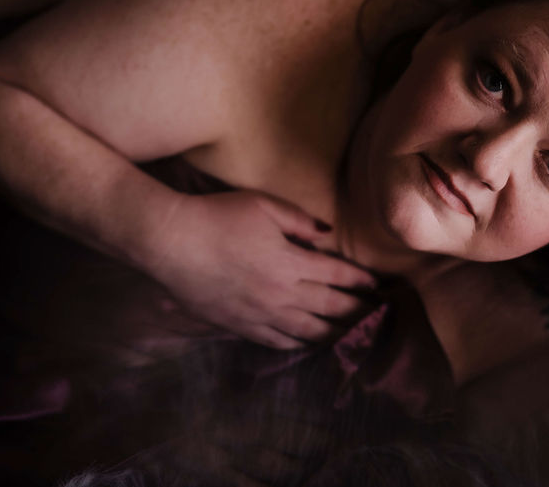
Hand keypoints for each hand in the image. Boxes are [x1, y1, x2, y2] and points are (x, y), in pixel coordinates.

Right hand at [150, 189, 375, 348]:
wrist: (171, 242)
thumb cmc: (217, 216)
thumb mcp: (263, 205)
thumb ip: (300, 220)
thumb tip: (327, 233)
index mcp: (291, 262)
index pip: (339, 275)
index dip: (361, 280)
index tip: (377, 283)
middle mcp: (281, 294)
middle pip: (331, 307)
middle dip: (358, 309)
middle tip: (375, 311)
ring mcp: (261, 314)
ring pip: (309, 331)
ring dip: (335, 332)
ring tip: (351, 332)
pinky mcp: (240, 326)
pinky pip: (278, 341)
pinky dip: (300, 343)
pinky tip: (310, 341)